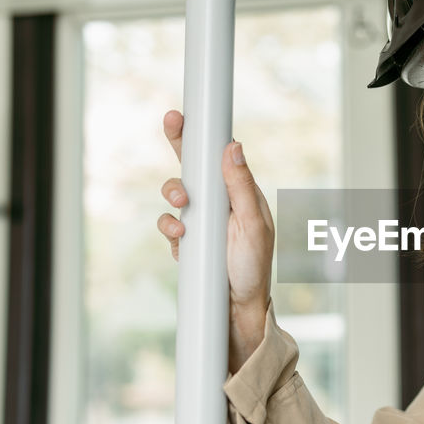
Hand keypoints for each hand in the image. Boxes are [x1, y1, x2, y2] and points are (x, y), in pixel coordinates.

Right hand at [157, 109, 273, 371]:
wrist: (238, 308)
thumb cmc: (253, 266)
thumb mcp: (253, 225)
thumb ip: (241, 186)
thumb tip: (233, 146)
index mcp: (239, 192)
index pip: (217, 155)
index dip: (199, 134)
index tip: (181, 115)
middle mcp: (219, 201)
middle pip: (191, 166)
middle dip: (179, 153)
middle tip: (174, 138)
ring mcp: (201, 220)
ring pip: (176, 195)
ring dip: (173, 199)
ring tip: (182, 212)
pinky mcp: (187, 239)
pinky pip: (169, 225)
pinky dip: (170, 228)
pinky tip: (180, 238)